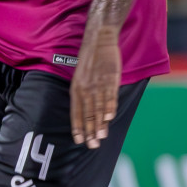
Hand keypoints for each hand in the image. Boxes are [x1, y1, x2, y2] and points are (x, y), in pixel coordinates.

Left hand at [70, 24, 120, 148]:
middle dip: (89, 131)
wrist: (98, 41)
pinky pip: (110, 95)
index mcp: (76, 89)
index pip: (75, 112)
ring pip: (98, 107)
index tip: (78, 140)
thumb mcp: (79, 78)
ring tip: (101, 137)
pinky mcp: (110, 78)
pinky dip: (109, 107)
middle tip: (92, 145)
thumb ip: (82, 95)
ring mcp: (98, 83)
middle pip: (87, 113)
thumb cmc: (89, 62)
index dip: (77, 127)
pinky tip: (109, 118)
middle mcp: (85, 88)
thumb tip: (86, 114)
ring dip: (100, 123)